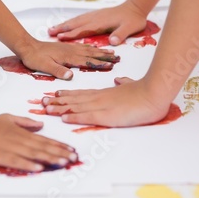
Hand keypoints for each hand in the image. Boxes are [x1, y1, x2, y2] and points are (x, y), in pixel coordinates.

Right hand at [0, 114, 77, 171]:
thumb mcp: (8, 118)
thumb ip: (25, 122)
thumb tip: (41, 125)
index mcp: (22, 132)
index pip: (45, 139)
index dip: (59, 145)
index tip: (72, 150)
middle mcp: (20, 140)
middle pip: (43, 147)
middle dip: (60, 153)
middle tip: (74, 158)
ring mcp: (10, 147)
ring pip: (34, 154)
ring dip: (50, 158)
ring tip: (63, 163)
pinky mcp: (0, 156)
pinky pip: (17, 161)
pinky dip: (29, 165)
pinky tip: (39, 168)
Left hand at [16, 40, 119, 79]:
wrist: (27, 46)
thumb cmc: (35, 58)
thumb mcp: (45, 67)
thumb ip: (58, 71)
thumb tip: (71, 76)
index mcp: (68, 57)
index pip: (87, 61)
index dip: (99, 63)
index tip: (111, 65)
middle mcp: (71, 51)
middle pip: (91, 54)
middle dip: (104, 56)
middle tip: (117, 58)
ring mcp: (69, 48)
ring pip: (88, 49)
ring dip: (100, 51)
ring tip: (111, 52)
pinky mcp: (65, 47)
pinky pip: (82, 47)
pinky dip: (90, 47)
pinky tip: (93, 48)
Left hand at [41, 77, 170, 126]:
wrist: (155, 92)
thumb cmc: (146, 91)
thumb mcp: (131, 85)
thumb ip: (123, 83)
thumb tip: (119, 80)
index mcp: (105, 92)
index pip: (82, 93)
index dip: (68, 94)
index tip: (56, 94)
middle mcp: (100, 98)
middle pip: (74, 99)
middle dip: (58, 101)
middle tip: (43, 102)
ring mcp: (102, 105)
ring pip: (76, 106)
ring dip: (60, 108)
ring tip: (46, 108)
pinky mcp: (107, 115)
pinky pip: (87, 116)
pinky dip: (74, 116)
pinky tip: (63, 117)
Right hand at [48, 1, 147, 45]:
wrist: (135, 7)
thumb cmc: (133, 19)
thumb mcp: (130, 28)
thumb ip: (120, 35)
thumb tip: (112, 42)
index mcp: (100, 23)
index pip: (83, 29)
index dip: (71, 34)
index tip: (60, 37)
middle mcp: (94, 18)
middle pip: (75, 24)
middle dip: (62, 28)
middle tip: (49, 32)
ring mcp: (94, 16)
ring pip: (76, 20)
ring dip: (64, 25)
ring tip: (53, 29)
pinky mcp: (96, 15)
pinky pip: (80, 19)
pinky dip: (71, 22)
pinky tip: (67, 24)